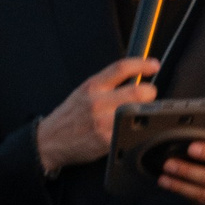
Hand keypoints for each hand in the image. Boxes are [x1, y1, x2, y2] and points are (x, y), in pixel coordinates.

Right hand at [36, 56, 158, 173]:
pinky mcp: (105, 140)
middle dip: (149, 93)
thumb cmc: (69, 116)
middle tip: (149, 95)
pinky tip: (133, 129)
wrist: (50, 140)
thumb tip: (134, 78)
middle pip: (136, 92)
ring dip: (145, 113)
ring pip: (136, 113)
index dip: (142, 64)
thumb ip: (107, 84)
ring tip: (141, 113)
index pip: (122, 68)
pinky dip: (136, 130)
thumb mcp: (84, 92)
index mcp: (92, 86)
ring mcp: (102, 122)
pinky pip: (128, 132)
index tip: (154, 65)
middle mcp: (97, 102)